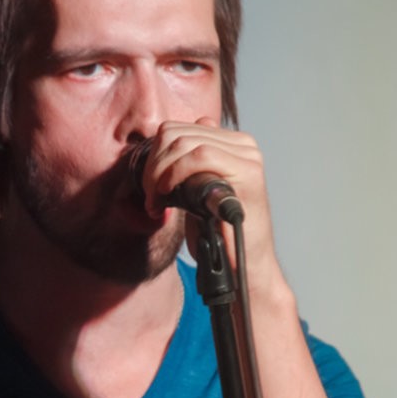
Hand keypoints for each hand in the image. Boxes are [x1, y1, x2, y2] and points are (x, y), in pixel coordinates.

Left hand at [142, 119, 283, 297]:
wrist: (245, 268)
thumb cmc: (221, 236)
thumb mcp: (198, 193)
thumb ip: (189, 166)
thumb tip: (173, 143)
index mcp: (232, 145)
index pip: (179, 129)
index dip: (154, 156)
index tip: (149, 187)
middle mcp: (243, 145)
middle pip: (177, 133)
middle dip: (153, 165)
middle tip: (149, 197)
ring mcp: (247, 157)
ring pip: (185, 143)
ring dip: (159, 173)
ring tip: (156, 201)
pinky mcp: (247, 173)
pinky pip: (200, 156)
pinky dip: (174, 174)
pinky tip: (167, 197)